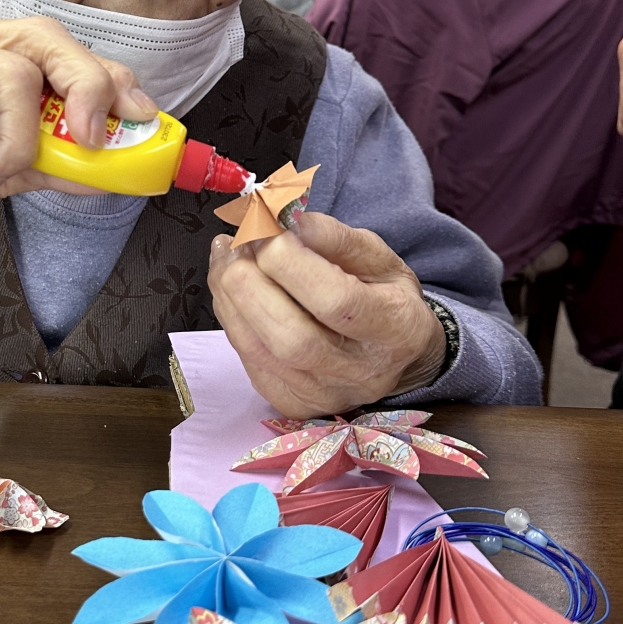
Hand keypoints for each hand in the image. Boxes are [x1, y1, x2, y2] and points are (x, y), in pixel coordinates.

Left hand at [207, 211, 445, 419]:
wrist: (396, 358)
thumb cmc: (385, 298)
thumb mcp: (378, 258)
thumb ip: (334, 237)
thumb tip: (285, 221)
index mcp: (394, 328)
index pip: (333, 300)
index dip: (289, 261)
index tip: (267, 226)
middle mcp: (359, 372)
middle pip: (289, 336)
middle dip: (249, 281)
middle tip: (237, 242)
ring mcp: (322, 394)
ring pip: (258, 350)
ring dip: (229, 296)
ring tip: (226, 257)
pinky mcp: (292, 402)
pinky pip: (247, 359)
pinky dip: (231, 318)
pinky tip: (230, 288)